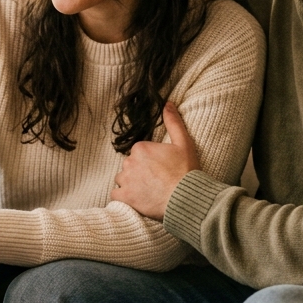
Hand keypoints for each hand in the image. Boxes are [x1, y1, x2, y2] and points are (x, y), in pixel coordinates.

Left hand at [111, 102, 199, 219]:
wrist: (186, 198)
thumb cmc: (186, 171)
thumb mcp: (184, 142)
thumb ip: (173, 122)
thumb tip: (167, 103)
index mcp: (140, 148)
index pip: (138, 153)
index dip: (149, 161)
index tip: (160, 169)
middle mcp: (129, 162)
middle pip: (129, 166)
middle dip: (139, 172)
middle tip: (156, 181)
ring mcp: (125, 180)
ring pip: (122, 179)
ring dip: (131, 184)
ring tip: (148, 191)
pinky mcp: (124, 197)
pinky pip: (116, 195)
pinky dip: (124, 197)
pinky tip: (137, 199)